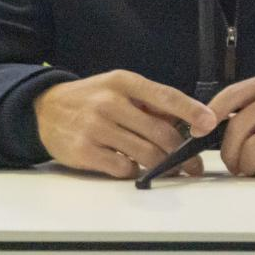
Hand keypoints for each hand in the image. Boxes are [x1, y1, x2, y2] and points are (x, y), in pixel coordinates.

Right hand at [34, 70, 216, 178]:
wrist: (45, 109)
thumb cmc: (90, 98)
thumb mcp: (118, 88)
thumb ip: (149, 103)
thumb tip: (186, 121)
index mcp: (124, 82)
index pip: (166, 96)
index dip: (191, 111)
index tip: (209, 123)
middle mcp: (110, 102)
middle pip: (160, 133)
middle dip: (182, 153)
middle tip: (192, 165)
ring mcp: (96, 127)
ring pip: (145, 154)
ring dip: (164, 166)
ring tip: (171, 171)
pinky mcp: (84, 151)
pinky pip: (123, 168)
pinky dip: (134, 171)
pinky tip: (132, 166)